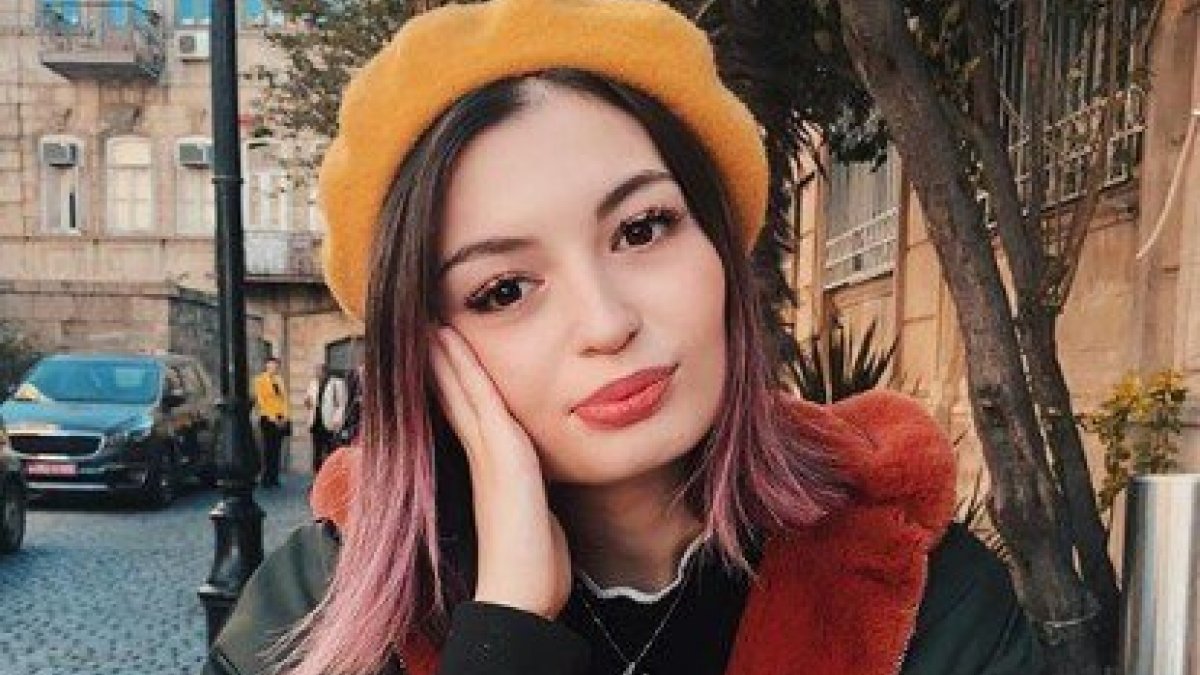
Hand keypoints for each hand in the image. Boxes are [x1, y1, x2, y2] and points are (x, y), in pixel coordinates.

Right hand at [429, 326, 571, 619]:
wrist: (521, 595)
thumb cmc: (534, 569)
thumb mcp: (537, 522)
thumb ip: (533, 498)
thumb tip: (539, 496)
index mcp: (491, 471)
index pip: (466, 415)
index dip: (452, 384)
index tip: (440, 354)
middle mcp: (484, 458)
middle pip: (456, 398)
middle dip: (441, 364)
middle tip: (424, 330)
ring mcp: (489, 455)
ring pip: (462, 392)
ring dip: (446, 358)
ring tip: (431, 327)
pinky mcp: (501, 453)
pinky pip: (478, 399)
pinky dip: (462, 369)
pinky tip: (448, 342)